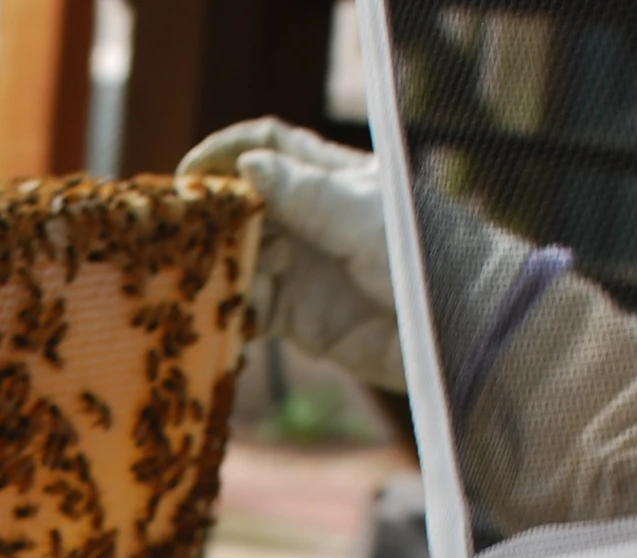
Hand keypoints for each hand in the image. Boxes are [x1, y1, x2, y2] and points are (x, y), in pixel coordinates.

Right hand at [179, 118, 405, 392]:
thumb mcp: (362, 215)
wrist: (458, 331)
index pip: (271, 146)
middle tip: (177, 233)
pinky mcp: (299, 317)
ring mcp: (304, 268)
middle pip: (244, 206)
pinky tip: (215, 315)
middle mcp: (311, 220)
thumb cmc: (424, 258)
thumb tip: (246, 166)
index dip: (227, 151)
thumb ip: (303, 193)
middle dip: (211, 216)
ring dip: (216, 266)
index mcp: (331, 179)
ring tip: (193, 278)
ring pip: (242, 258)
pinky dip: (230, 311)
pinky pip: (251, 309)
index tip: (191, 172)